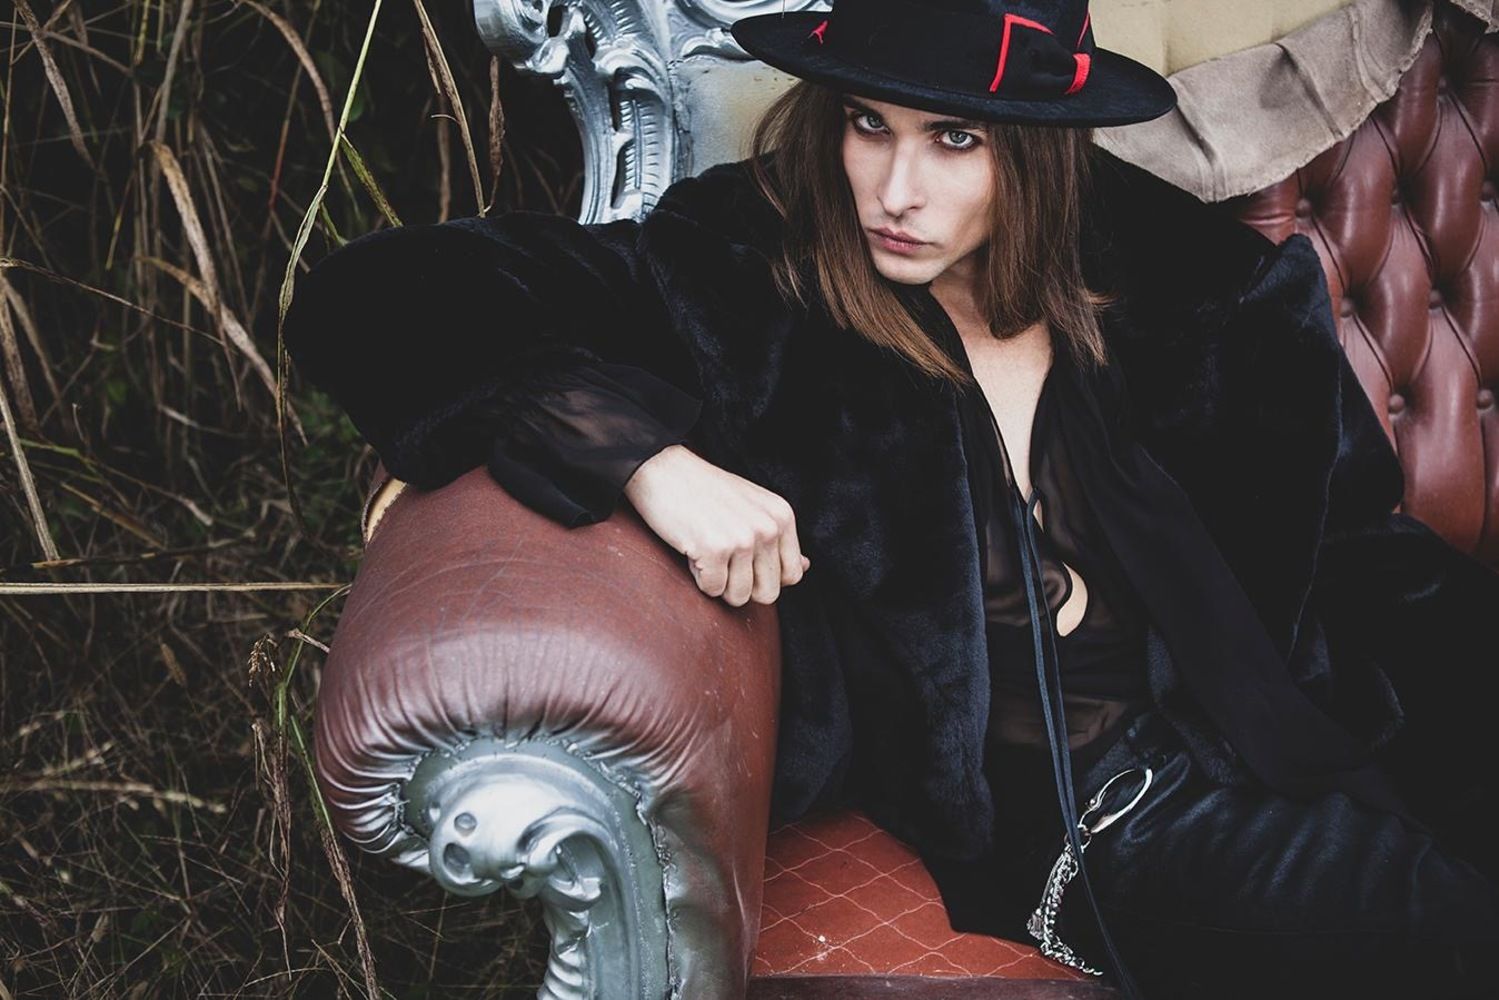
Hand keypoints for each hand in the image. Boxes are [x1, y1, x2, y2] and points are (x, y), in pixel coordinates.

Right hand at [622, 444, 810, 606]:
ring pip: (739, 597)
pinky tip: (693, 548)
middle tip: (723, 561)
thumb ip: (779, 538)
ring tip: (707, 551)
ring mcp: (742, 539)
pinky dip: (698, 577)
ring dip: (719, 583)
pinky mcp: (714, 549)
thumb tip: (807, 566)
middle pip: (768, 593)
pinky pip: (712, 590)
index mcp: (782, 517)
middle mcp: (768, 528)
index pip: (792, 575)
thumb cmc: (706, 491)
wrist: (663, 469)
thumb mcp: (753, 506)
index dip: (764, 577)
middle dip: (742, 587)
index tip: (744, 560)